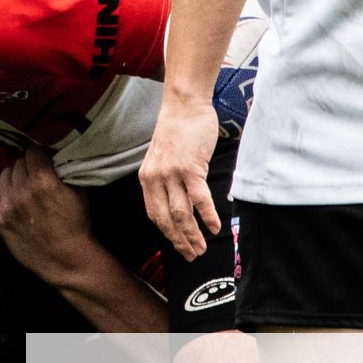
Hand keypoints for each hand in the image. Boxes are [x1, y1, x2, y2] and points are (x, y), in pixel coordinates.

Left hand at [0, 149, 100, 282]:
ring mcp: (7, 205)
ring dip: (15, 177)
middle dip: (29, 166)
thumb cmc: (76, 224)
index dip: (40, 154)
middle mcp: (22, 190)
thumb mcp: (78, 191)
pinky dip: (3, 189)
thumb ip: (64, 170)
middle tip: (37, 176)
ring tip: (25, 187)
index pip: (32, 150)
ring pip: (5, 174)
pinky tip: (13, 196)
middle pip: (18, 162)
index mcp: (43, 180)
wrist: (66, 259)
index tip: (45, 161)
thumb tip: (53, 154)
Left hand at [140, 96, 220, 260]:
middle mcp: (156, 179)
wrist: (184, 106)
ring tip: (202, 248)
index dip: (167, 234)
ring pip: (181, 213)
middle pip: (166, 219)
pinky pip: (199, 198)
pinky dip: (207, 216)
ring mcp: (171, 174)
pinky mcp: (190, 167)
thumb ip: (166, 181)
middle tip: (192, 256)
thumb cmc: (178, 132)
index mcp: (147, 179)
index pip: (154, 215)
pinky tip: (215, 227)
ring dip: (192, 234)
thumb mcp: (163, 159)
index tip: (178, 247)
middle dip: (179, 241)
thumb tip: (179, 204)